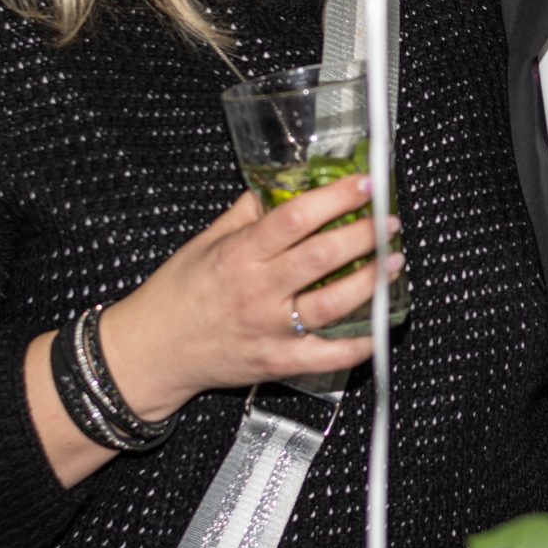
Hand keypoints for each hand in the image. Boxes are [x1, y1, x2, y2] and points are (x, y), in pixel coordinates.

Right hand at [98, 179, 397, 418]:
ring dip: (370, 282)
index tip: (364, 185)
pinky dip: (359, 342)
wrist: (153, 353)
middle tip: (389, 223)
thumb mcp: (204, 243)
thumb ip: (245, 214)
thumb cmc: (177, 295)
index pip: (293, 218)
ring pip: (331, 305)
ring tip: (394, 264)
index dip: (334, 199)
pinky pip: (328, 356)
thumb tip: (282, 184)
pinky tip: (380, 323)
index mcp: (237, 255)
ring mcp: (268, 331)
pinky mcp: (278, 363)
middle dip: (364, 236)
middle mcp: (255, 292)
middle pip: (319, 259)